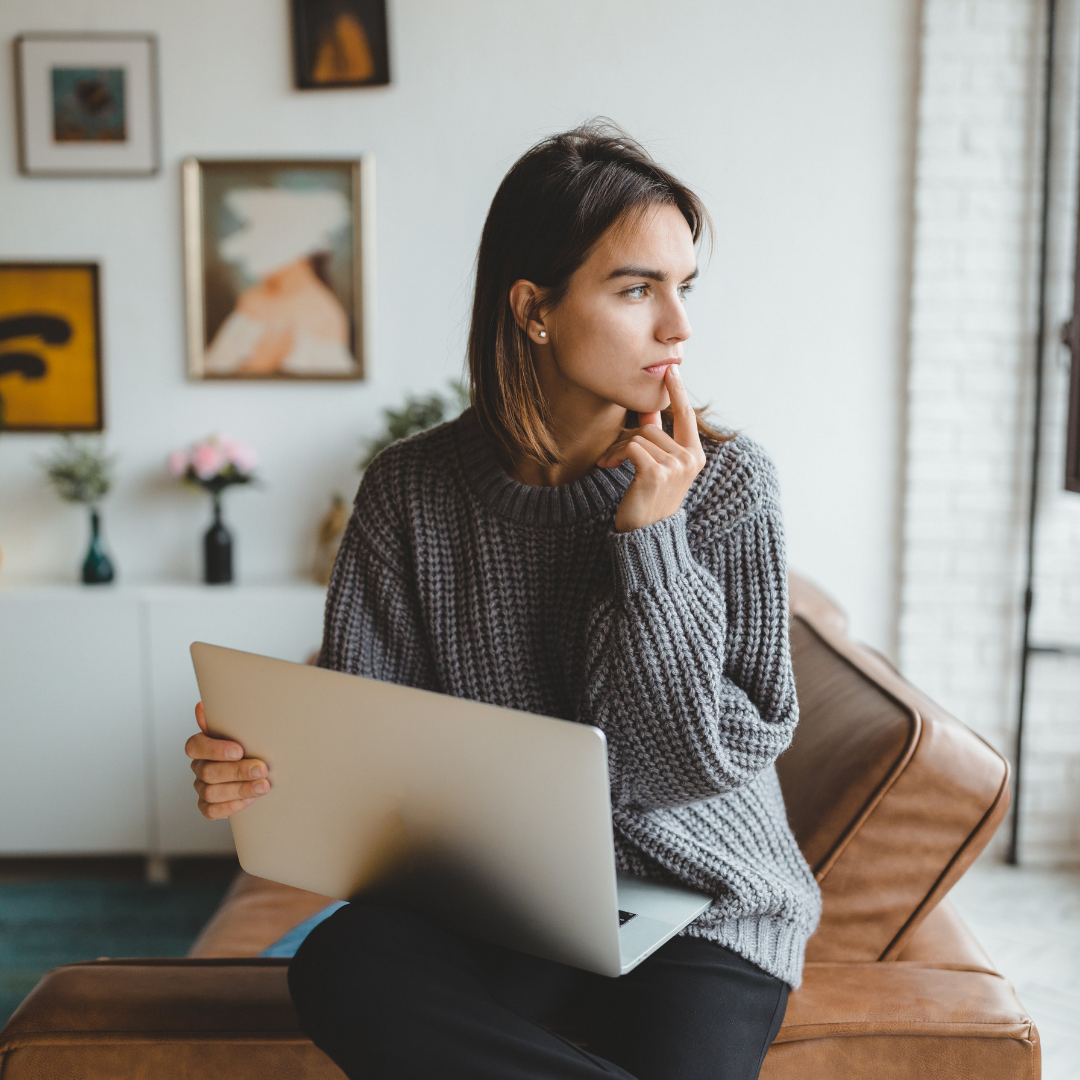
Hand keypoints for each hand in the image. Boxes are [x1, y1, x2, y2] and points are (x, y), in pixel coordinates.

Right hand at [185, 701, 269, 819]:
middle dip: (237, 771)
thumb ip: (222, 720)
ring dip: (240, 789)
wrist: (258, 769)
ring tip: (263, 786)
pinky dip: (232, 806)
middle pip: (208, 772)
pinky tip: (250, 799)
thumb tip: (201, 706)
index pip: (196, 746)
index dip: (215, 749)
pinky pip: (212, 811)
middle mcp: (198, 767)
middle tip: (262, 769)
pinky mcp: (208, 806)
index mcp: (200, 746)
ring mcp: (201, 788)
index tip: (239, 750)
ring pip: (212, 792)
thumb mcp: (240, 730)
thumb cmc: (248, 745)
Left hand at [597, 365, 706, 532]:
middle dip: (626, 439)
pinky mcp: (657, 472)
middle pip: (651, 428)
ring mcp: (676, 466)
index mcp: (695, 456)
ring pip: (639, 436)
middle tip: (611, 456)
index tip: (671, 371)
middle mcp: (690, 459)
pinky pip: (631, 447)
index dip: (678, 392)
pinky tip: (608, 468)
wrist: (644, 535)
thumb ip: (656, 437)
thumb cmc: (648, 501)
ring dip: (617, 449)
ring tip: (610, 465)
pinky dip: (615, 455)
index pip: (687, 416)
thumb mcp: (657, 466)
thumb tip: (648, 407)